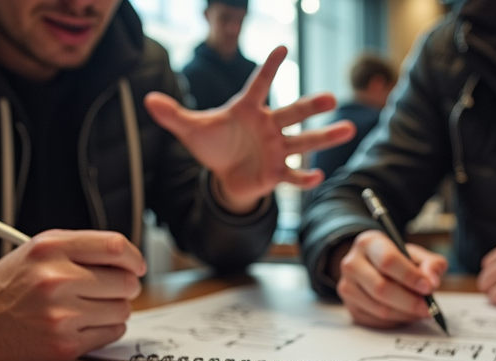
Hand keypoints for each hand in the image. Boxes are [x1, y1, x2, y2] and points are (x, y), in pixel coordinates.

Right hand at [0, 230, 145, 360]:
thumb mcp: (39, 250)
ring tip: (88, 307)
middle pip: (125, 282)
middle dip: (124, 287)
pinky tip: (82, 324)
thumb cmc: (11, 284)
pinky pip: (112, 333)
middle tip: (110, 290)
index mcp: (50, 249)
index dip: (133, 258)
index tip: (135, 267)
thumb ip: (83, 249)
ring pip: (123, 310)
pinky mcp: (63, 345)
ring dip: (114, 309)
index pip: (115, 247)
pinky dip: (105, 329)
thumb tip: (131, 262)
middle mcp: (55, 280)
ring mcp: (60, 316)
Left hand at [144, 46, 355, 213]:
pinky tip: (318, 177)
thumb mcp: (191, 130)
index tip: (283, 48)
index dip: (269, 68)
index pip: (259, 84)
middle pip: (292, 113)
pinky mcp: (277, 172)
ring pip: (304, 141)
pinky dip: (304, 177)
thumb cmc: (214, 145)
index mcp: (248, 110)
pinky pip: (293, 175)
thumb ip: (173, 115)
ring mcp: (277, 149)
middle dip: (311, 106)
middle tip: (330, 98)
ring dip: (325, 137)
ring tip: (347, 129)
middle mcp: (269, 126)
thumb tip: (148, 100)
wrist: (226, 175)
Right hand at [332, 230, 448, 328]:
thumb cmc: (397, 261)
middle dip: (409, 301)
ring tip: (420, 311)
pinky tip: (406, 314)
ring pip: (379, 309)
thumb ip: (431, 264)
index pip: (387, 261)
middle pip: (380, 288)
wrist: (372, 267)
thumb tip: (431, 282)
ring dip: (405, 314)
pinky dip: (396, 322)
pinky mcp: (351, 308)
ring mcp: (348, 287)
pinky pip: (376, 321)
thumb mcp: (416, 254)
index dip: (409, 276)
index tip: (428, 288)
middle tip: (428, 307)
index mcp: (369, 243)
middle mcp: (352, 264)